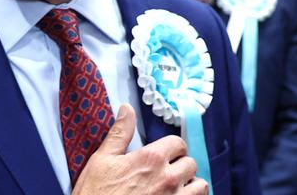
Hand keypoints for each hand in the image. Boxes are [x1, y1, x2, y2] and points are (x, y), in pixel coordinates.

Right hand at [72, 104, 208, 194]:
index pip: (177, 143)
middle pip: (190, 163)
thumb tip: (127, 109)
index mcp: (150, 159)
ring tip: (177, 187)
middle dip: (181, 164)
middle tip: (167, 170)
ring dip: (191, 184)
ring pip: (200, 186)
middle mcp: (167, 178)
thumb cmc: (96, 192)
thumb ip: (120, 132)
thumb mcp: (102, 159)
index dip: (171, 147)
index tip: (164, 153)